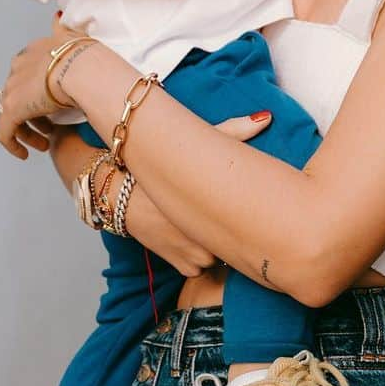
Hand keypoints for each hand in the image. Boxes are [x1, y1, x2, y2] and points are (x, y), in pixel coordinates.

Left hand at [0, 13, 93, 158]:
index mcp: (31, 52)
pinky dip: (13, 144)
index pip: (26, 76)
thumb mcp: (73, 37)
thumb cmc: (87, 57)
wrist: (83, 69)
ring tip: (42, 145)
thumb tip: (57, 19)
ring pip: (11, 116)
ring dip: (26, 132)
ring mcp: (13, 90)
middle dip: (31, 115)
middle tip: (48, 131)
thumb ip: (63, 31)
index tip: (51, 108)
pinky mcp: (12, 111)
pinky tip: (24, 154)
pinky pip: (5, 133)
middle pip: (17, 96)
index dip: (37, 94)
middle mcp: (17, 69)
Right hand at [110, 112, 273, 275]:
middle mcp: (210, 241)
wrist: (119, 193)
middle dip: (225, 231)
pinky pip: (199, 268)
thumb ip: (235, 132)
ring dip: (210, 246)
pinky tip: (183, 238)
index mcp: (219, 213)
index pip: (250, 223)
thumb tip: (265, 117)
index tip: (236, 206)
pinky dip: (193, 258)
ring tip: (195, 225)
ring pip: (217, 258)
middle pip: (233, 241)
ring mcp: (196, 258)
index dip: (244, 215)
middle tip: (212, 213)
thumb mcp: (197, 147)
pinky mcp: (182, 267)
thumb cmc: (159, 170)